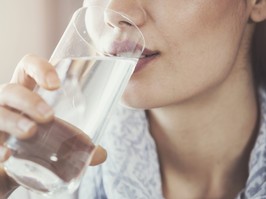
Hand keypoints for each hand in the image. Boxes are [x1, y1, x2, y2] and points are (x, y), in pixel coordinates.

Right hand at [0, 54, 106, 197]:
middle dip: (29, 99)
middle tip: (48, 116)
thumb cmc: (32, 150)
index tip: (56, 84)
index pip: (27, 69)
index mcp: (25, 96)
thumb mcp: (53, 143)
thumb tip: (101, 154)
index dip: (39, 68)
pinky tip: (6, 155)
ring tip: (30, 131)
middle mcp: (6, 105)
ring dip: (13, 119)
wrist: (7, 174)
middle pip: (10, 90)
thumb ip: (74, 146)